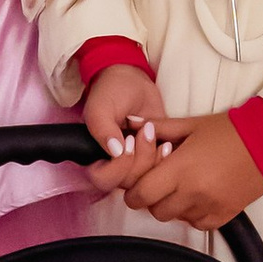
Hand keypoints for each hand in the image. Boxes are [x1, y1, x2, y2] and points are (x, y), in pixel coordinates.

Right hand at [82, 60, 173, 194]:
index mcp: (95, 156)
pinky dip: (166, 159)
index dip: (118, 168)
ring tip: (154, 132)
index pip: (104, 180)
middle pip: (129, 183)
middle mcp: (115, 164)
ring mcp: (136, 162)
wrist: (132, 79)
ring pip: (147, 179)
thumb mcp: (101, 107)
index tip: (128, 142)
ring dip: (155, 158)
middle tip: (145, 131)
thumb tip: (116, 153)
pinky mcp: (154, 156)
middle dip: (141, 159)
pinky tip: (167, 142)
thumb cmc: (111, 91)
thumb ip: (103, 130)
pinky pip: (162, 170)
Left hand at [115, 110, 262, 231]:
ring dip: (174, 206)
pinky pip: (198, 224)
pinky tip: (200, 197)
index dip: (135, 191)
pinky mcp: (225, 215)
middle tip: (161, 184)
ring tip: (183, 187)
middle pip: (156, 210)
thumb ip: (158, 126)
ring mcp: (209, 206)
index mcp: (180, 168)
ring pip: (176, 218)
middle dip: (153, 199)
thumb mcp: (191, 124)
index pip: (141, 194)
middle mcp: (193, 191)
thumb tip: (130, 121)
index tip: (140, 183)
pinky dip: (194, 214)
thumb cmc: (229, 130)